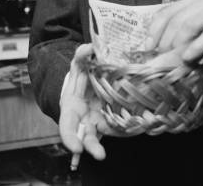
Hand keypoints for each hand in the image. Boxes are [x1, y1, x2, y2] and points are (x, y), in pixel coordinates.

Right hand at [59, 44, 117, 162]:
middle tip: (100, 154)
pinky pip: (119, 125)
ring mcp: (99, 122)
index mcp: (71, 109)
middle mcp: (85, 120)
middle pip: (87, 138)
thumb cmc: (81, 78)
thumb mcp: (78, 66)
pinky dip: (126, 127)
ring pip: (102, 136)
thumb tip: (89, 47)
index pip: (67, 127)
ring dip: (109, 140)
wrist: (90, 83)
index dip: (69, 139)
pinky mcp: (112, 120)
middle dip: (92, 146)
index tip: (76, 147)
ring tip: (117, 142)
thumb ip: (81, 57)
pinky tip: (136, 125)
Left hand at [145, 0, 202, 62]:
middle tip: (159, 57)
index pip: (169, 10)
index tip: (147, 45)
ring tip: (173, 58)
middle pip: (175, 19)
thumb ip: (195, 23)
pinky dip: (195, 49)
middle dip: (163, 40)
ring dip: (176, 45)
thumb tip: (172, 42)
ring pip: (188, 26)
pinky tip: (190, 58)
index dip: (154, 29)